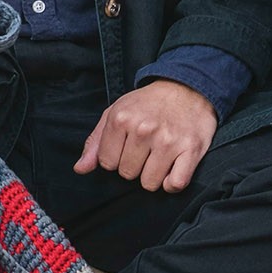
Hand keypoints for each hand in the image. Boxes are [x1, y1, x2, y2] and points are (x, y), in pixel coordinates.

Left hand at [74, 79, 216, 192]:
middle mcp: (143, 130)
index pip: (107, 163)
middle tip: (146, 149)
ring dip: (153, 175)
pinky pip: (175, 184)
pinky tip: (172, 169)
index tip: (127, 147)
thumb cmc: (148, 103)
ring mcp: (168, 141)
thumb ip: (96, 142)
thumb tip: (80, 169)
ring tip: (159, 156)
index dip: (116, 158)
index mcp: (121, 119)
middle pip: (128, 174)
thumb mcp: (116, 112)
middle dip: (134, 166)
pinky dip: (172, 183)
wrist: (186, 88)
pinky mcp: (190, 149)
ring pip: (149, 183)